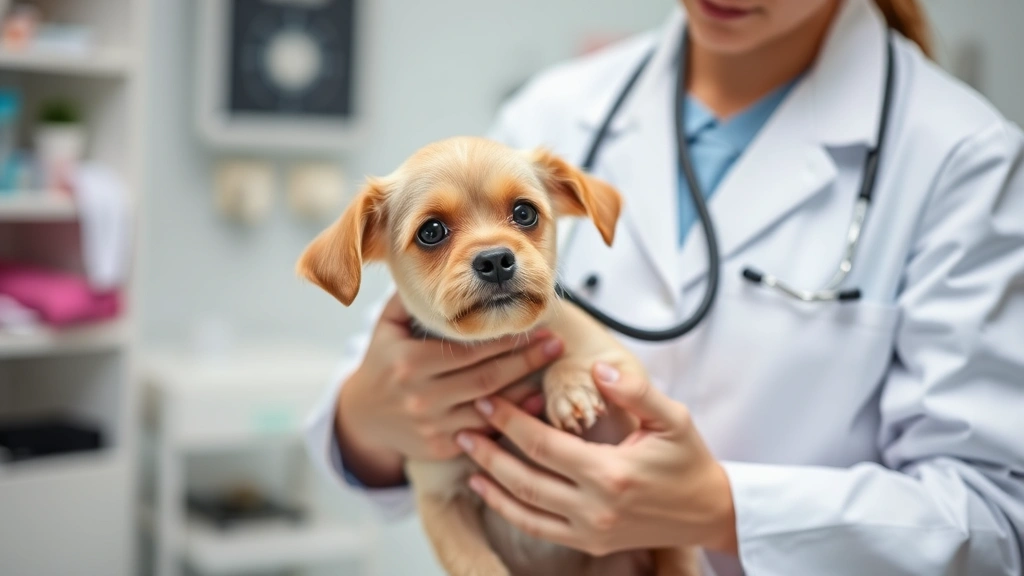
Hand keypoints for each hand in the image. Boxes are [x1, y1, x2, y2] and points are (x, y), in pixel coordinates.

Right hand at [337, 294, 563, 485]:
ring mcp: (431, 426)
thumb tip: (439, 269)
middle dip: (525, 360)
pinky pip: (484, 432)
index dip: (503, 339)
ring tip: (552, 370)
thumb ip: (410, 299)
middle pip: (486, 378)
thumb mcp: (386, 327)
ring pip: (490, 408)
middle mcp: (420, 397)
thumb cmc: (383, 362)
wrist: (363, 415)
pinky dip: (513, 418)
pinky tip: (536, 401)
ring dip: (526, 390)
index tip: (533, 325)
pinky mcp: (440, 447)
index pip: (468, 350)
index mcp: (408, 362)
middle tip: (555, 344)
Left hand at [456, 363, 737, 556]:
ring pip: (523, 506)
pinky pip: (537, 527)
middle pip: (524, 476)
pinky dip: (507, 508)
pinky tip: (487, 489)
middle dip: (488, 449)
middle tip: (464, 425)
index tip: (488, 400)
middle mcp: (595, 506)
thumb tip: (599, 369)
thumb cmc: (688, 461)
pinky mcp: (589, 542)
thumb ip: (635, 391)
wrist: (708, 512)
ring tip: (466, 452)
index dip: (511, 421)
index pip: (544, 444)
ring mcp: (589, 529)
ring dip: (489, 479)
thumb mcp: (672, 418)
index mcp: (611, 473)